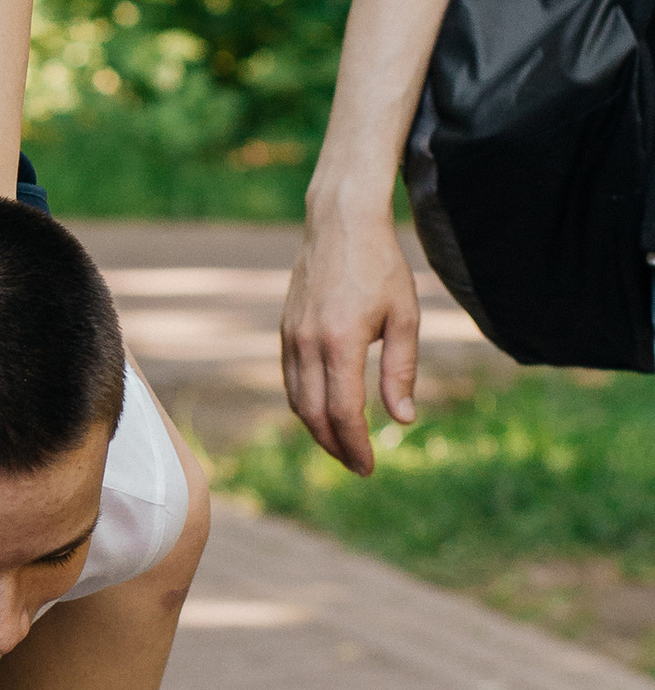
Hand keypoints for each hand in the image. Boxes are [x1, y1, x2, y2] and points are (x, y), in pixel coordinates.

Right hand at [281, 198, 420, 475]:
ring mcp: (290, 336)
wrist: (340, 223)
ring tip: (344, 445)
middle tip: (359, 466)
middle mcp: (307, 342)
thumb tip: (402, 420)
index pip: (343, 410)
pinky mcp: (285, 330)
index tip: (370, 466)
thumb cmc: (381, 267)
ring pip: (296, 400)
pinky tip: (326, 411)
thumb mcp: (404, 317)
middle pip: (313, 414)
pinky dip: (306, 404)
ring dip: (318, 430)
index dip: (356, 444)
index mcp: (340, 340)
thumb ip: (401, 371)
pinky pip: (291, 380)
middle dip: (336, 446)